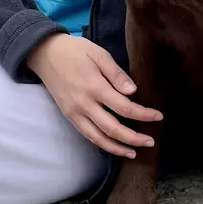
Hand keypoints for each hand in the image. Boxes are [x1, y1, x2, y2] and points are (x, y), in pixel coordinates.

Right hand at [27, 34, 162, 158]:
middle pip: (112, 129)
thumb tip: (133, 92)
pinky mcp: (68, 116)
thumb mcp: (99, 54)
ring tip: (134, 153)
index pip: (124, 107)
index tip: (158, 116)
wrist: (45, 54)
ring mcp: (74, 112)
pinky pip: (87, 135)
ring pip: (98, 138)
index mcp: (94, 86)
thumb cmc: (75, 51)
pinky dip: (102, 144)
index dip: (143, 114)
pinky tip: (114, 146)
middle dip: (133, 138)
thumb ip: (116, 74)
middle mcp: (83, 104)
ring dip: (117, 148)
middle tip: (150, 142)